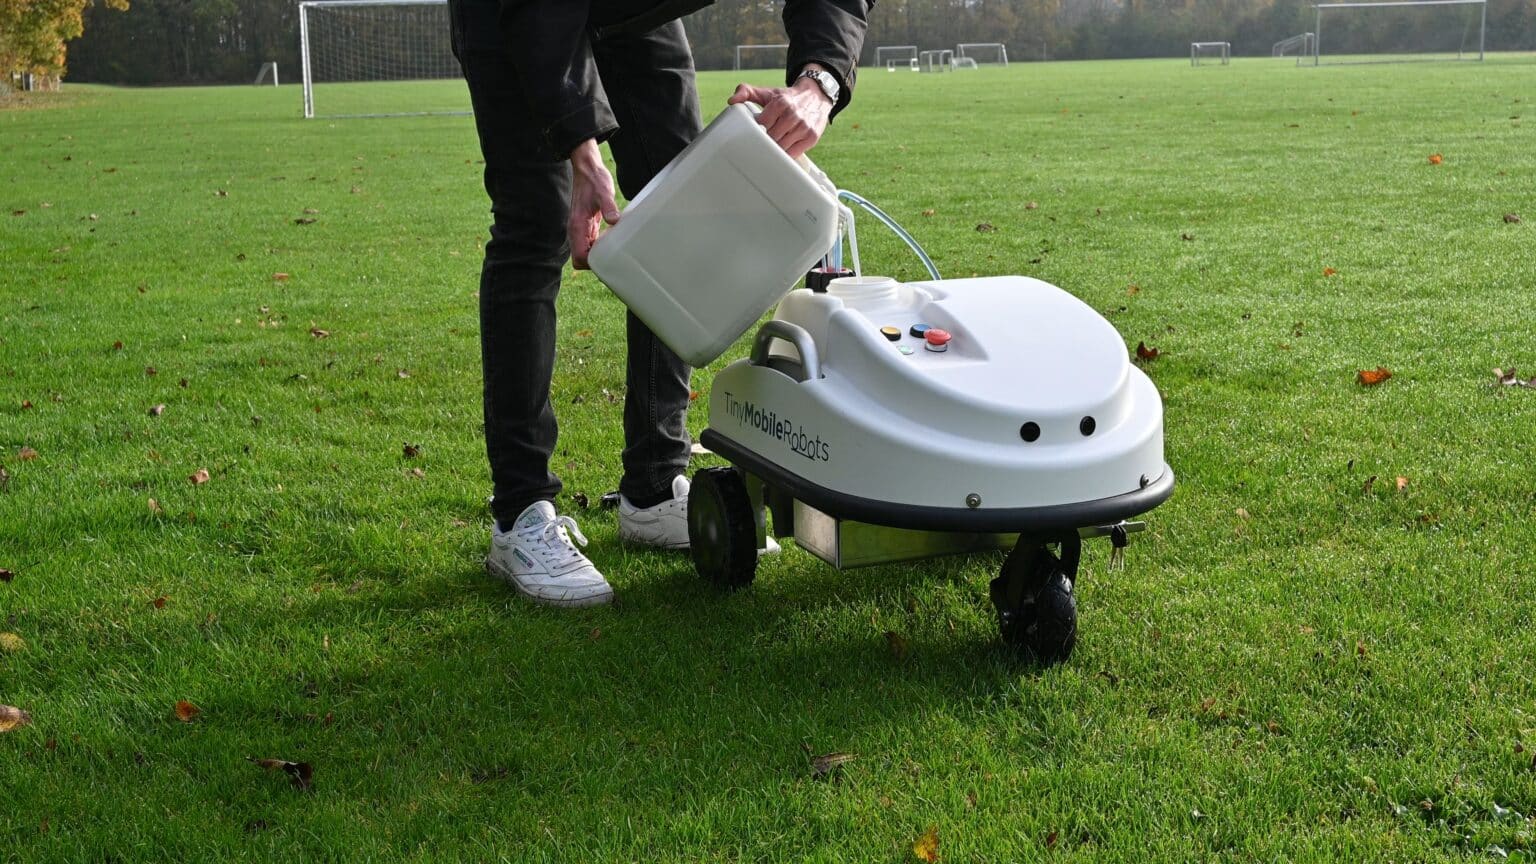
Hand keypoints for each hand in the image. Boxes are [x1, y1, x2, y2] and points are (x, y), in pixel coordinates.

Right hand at [568, 138, 619, 269]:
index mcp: (577, 226)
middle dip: (594, 263)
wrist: (587, 169)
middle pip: (580, 259)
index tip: (608, 259)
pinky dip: (598, 247)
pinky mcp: (586, 226)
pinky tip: (611, 241)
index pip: (579, 257)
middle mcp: (576, 230)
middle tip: (614, 258)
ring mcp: (580, 229)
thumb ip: (609, 207)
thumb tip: (614, 221)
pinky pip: (590, 244)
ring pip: (584, 253)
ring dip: (597, 256)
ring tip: (614, 250)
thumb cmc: (595, 180)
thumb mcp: (604, 191)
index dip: (592, 263)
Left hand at [726, 75, 833, 158]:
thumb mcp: (767, 92)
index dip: (756, 130)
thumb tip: (732, 101)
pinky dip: (786, 154)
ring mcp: (803, 127)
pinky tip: (782, 150)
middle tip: (761, 141)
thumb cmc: (787, 97)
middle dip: (765, 140)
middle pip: (771, 138)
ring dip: (774, 149)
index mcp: (780, 103)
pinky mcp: (812, 137)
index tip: (754, 132)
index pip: (762, 125)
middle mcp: (793, 114)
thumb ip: (746, 92)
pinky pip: (794, 153)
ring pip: (781, 147)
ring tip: (772, 145)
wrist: (815, 95)